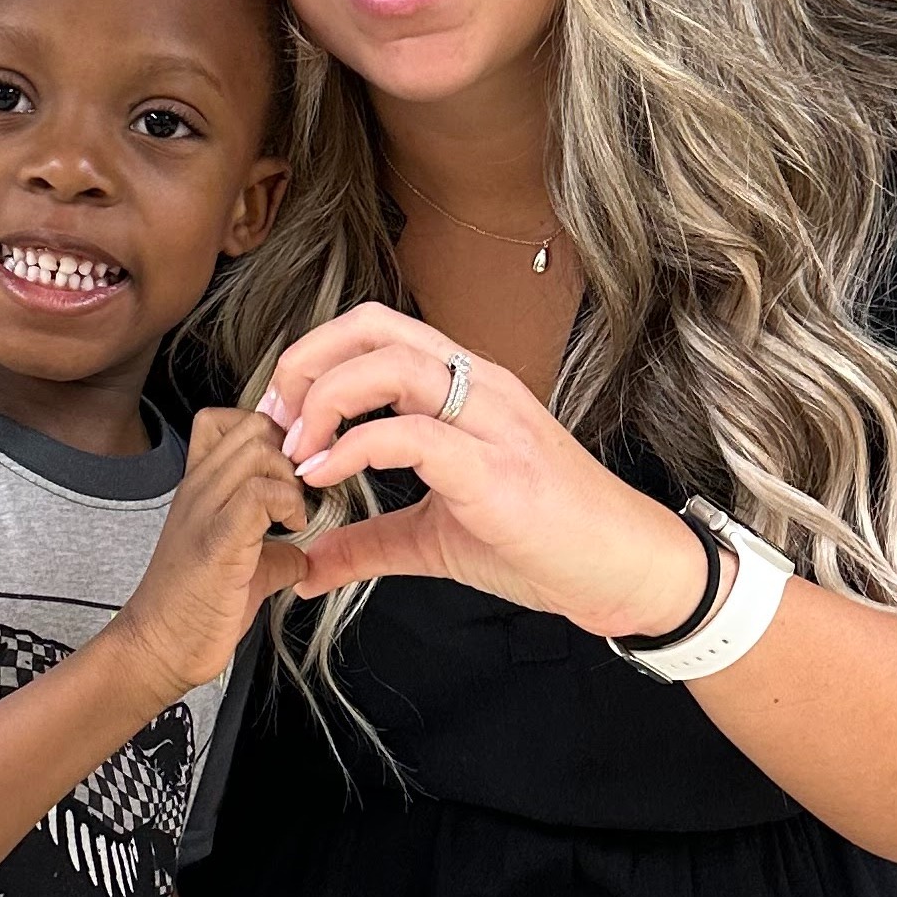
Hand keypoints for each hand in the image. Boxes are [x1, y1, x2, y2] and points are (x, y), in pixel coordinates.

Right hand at [101, 409, 309, 700]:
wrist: (156, 649)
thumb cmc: (191, 609)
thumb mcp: (242, 565)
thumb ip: (274, 549)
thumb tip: (306, 554)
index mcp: (201, 486)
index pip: (228, 419)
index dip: (273, 433)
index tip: (291, 471)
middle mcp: (199, 488)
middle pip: (253, 423)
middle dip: (292, 451)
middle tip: (300, 492)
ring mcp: (204, 509)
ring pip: (259, 449)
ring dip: (291, 478)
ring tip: (294, 515)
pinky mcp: (216, 539)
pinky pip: (259, 493)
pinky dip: (288, 505)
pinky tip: (291, 530)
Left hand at [260, 304, 708, 639]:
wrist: (621, 570)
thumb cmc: (543, 542)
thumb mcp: (434, 539)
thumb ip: (369, 541)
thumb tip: (307, 566)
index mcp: (464, 385)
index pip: (372, 330)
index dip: (311, 360)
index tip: (276, 416)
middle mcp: (478, 384)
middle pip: (371, 326)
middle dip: (305, 363)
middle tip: (274, 420)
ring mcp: (491, 420)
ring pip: (391, 363)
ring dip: (326, 399)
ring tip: (298, 449)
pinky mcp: (497, 468)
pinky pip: (415, 432)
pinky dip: (356, 447)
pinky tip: (325, 475)